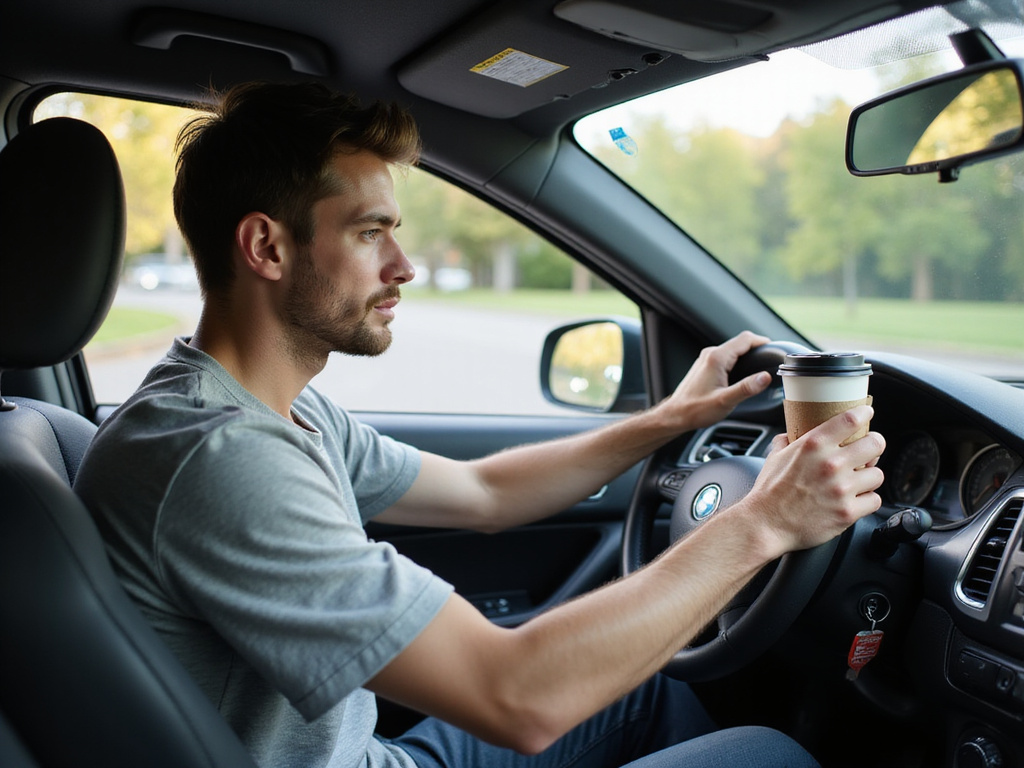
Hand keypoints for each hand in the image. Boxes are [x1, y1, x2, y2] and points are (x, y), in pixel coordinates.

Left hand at [664, 331, 772, 429]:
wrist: (675, 415)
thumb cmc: (695, 409)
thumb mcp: (725, 401)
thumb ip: (746, 388)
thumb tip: (765, 377)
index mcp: (717, 358)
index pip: (745, 339)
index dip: (763, 342)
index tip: (774, 351)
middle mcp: (710, 354)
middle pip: (740, 342)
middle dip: (757, 348)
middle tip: (771, 359)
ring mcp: (706, 359)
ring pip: (733, 349)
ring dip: (747, 355)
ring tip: (760, 366)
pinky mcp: (705, 366)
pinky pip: (726, 356)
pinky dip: (738, 360)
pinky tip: (743, 373)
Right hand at [741, 405, 885, 558]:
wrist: (765, 524)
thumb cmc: (769, 493)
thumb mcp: (775, 457)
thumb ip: (787, 442)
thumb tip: (791, 435)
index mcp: (813, 445)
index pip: (850, 419)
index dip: (863, 414)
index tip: (866, 414)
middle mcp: (831, 464)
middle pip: (875, 444)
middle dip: (874, 446)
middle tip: (869, 451)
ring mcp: (842, 489)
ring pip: (878, 474)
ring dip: (870, 477)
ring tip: (859, 481)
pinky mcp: (848, 512)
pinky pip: (875, 500)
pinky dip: (867, 500)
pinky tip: (855, 499)